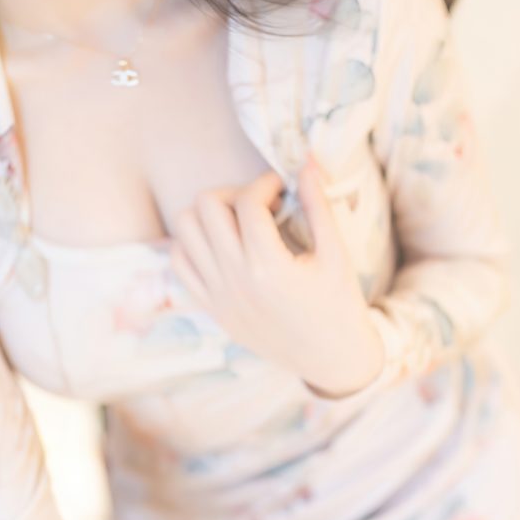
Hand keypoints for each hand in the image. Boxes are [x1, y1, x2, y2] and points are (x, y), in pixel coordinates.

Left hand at [169, 152, 383, 393]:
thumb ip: (317, 204)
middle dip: (233, 193)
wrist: (331, 359)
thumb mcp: (336, 253)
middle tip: (259, 204)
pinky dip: (195, 244)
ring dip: (210, 215)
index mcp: (268, 268)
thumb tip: (306, 160)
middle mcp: (235, 281)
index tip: (282, 186)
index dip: (266, 183)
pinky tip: (224, 246)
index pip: (249, 203)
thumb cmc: (340, 304)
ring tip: (239, 222)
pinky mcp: (211, 308)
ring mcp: (218, 297)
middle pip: (206, 207)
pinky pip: (180, 263)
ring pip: (185, 229)